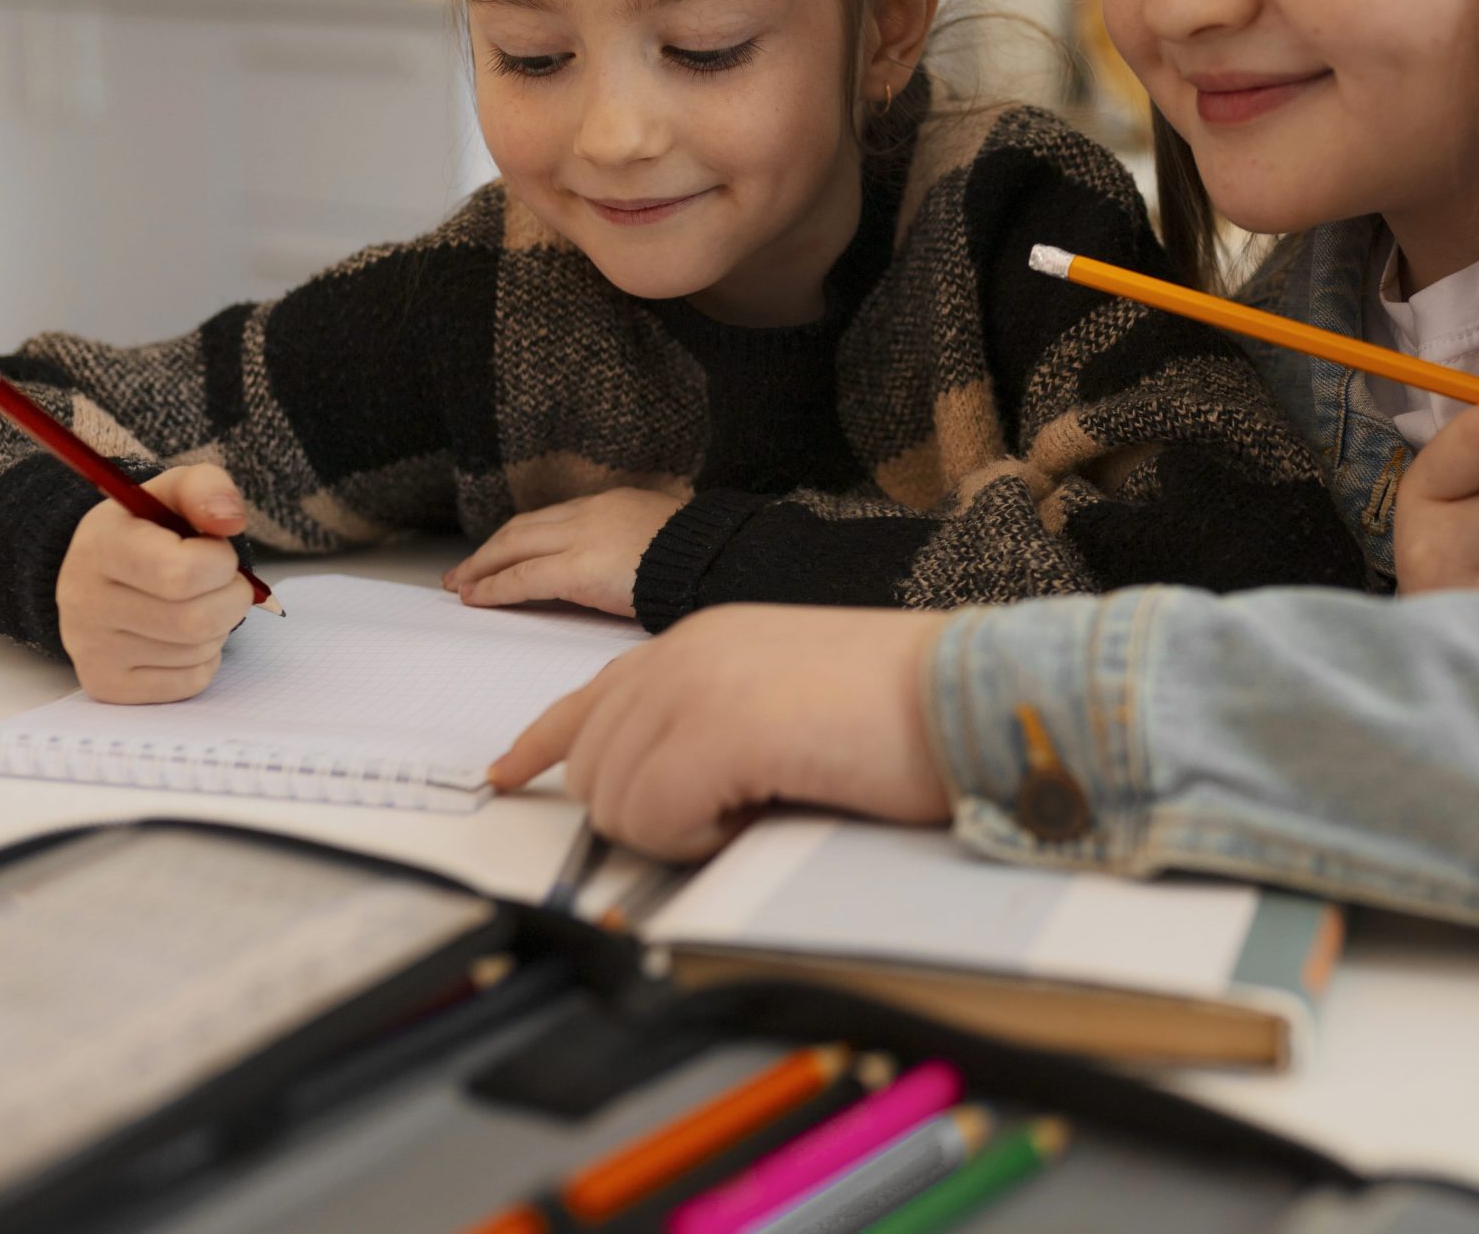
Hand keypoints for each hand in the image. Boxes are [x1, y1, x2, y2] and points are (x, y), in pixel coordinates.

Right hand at [57, 465, 255, 703]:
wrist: (101, 573)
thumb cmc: (150, 530)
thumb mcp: (174, 493)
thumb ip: (207, 489)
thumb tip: (230, 521)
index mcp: (100, 545)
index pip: (181, 573)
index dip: (221, 563)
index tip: (216, 552)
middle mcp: (83, 600)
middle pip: (194, 620)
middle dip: (232, 599)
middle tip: (225, 583)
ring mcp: (89, 649)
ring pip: (196, 652)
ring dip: (219, 627)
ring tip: (198, 604)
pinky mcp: (105, 684)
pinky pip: (188, 683)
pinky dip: (204, 660)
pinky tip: (184, 636)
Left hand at [444, 488, 686, 617]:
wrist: (715, 560)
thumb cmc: (702, 559)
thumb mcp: (666, 540)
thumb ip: (638, 546)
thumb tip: (630, 566)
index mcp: (614, 504)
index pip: (554, 518)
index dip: (522, 535)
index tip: (504, 550)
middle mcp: (590, 513)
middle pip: (523, 527)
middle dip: (489, 549)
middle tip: (464, 570)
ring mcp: (582, 538)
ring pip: (514, 547)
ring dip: (482, 567)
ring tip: (460, 586)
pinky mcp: (577, 568)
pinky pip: (524, 577)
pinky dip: (495, 587)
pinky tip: (478, 598)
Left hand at [487, 604, 955, 861]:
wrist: (970, 694)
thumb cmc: (904, 708)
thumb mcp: (782, 697)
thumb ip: (713, 720)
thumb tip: (667, 788)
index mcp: (701, 638)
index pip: (589, 695)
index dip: (543, 744)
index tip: (508, 776)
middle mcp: (684, 651)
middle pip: (590, 762)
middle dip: (639, 811)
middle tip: (723, 814)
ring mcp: (696, 686)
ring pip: (613, 800)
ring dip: (674, 830)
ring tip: (755, 805)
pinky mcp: (717, 731)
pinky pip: (651, 819)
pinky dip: (694, 840)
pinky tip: (754, 811)